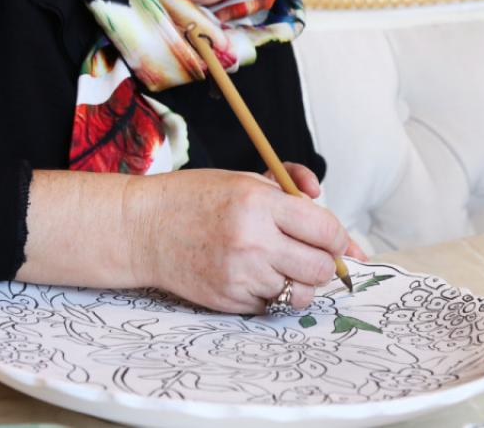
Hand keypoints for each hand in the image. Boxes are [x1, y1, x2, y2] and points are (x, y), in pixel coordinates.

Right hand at [127, 168, 348, 313]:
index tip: (332, 239)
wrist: (144, 228)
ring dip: (298, 281)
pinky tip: (253, 274)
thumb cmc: (197, 199)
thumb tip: (328, 208)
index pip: (327, 230)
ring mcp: (241, 275)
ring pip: (300, 292)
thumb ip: (292, 187)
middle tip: (310, 253)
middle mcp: (253, 241)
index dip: (338, 237)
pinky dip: (271, 292)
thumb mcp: (245, 179)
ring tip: (280, 264)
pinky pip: (272, 305)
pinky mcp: (230, 300)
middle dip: (324, 262)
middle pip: (321, 268)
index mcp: (259, 203)